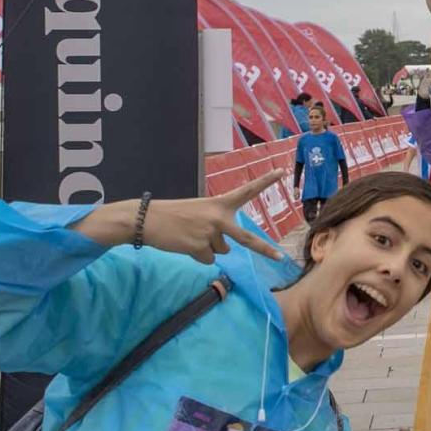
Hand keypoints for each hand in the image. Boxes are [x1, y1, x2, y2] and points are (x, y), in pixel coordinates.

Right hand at [77, 173, 285, 262]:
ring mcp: (210, 233)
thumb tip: (226, 250)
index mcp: (219, 203)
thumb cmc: (174, 215)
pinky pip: (207, 259)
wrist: (148, 220)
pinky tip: (184, 245)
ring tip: (189, 236)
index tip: (282, 171)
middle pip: (247, 239)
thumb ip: (217, 226)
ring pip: (221, 251)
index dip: (264, 181)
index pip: (246, 191)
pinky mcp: (199, 248)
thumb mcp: (199, 213)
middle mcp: (219, 217)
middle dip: (264, 250)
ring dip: (207, 248)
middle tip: (280, 259)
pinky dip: (197, 256)